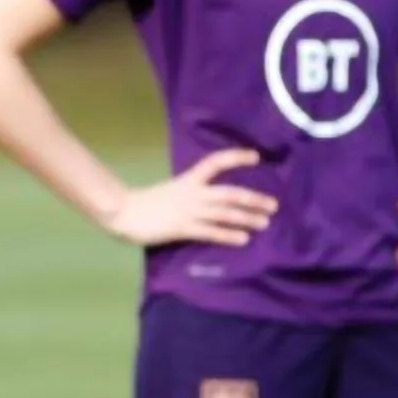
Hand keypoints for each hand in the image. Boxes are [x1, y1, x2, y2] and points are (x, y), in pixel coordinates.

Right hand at [106, 148, 277, 248]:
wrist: (125, 213)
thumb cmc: (148, 202)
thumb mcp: (173, 190)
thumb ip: (192, 192)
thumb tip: (214, 200)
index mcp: (189, 179)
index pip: (216, 162)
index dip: (236, 158)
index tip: (256, 157)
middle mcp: (193, 193)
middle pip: (229, 194)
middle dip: (253, 199)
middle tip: (273, 205)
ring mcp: (189, 211)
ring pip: (224, 213)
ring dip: (247, 218)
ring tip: (264, 223)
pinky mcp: (183, 228)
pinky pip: (211, 232)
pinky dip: (229, 235)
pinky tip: (243, 239)